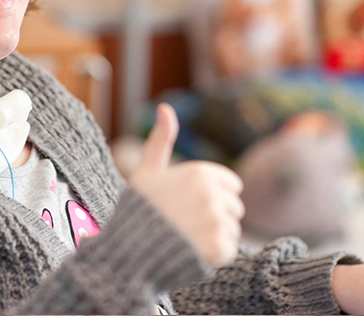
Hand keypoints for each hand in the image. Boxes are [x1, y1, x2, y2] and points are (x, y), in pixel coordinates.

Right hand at [128, 103, 243, 267]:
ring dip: (216, 237)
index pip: (231, 184)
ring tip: (188, 239)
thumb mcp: (148, 172)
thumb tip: (165, 108)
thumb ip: (162, 141)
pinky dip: (215, 255)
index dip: (213, 196)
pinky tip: (192, 252)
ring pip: (233, 229)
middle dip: (216, 216)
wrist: (129, 251)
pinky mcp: (220, 247)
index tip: (191, 206)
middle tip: (187, 224)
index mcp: (200, 172)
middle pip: (234, 207)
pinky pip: (229, 250)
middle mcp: (212, 193)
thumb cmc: (138, 210)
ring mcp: (217, 220)